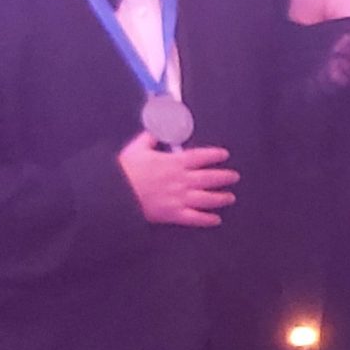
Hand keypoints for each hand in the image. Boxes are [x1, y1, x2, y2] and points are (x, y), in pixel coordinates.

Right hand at [118, 132, 237, 226]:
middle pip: (209, 178)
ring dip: (221, 198)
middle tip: (234, 177)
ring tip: (230, 198)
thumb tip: (157, 128)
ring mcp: (179, 198)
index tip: (224, 155)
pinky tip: (216, 220)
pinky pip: (195, 218)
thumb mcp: (138, 147)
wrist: (115, 194)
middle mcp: (181, 180)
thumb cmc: (125, 170)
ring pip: (207, 198)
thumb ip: (151, 137)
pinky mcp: (174, 214)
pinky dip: (207, 219)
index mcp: (174, 163)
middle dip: (224, 177)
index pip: (201, 157)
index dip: (215, 155)